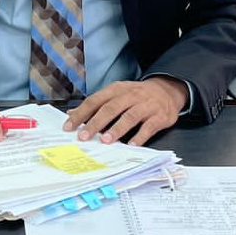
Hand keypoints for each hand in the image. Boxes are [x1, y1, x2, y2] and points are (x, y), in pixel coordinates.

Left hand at [62, 77, 188, 146]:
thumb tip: (73, 114)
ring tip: (105, 140)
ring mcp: (145, 105)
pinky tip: (132, 145)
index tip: (69, 126)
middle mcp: (129, 95)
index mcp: (115, 90)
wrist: (166, 89)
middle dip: (95, 123)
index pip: (94, 100)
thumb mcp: (116, 94)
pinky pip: (149, 126)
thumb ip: (96, 104)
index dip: (81, 113)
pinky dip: (140, 136)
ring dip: (116, 129)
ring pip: (129, 116)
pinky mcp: (159, 116)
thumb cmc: (136, 94)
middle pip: (110, 108)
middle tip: (84, 136)